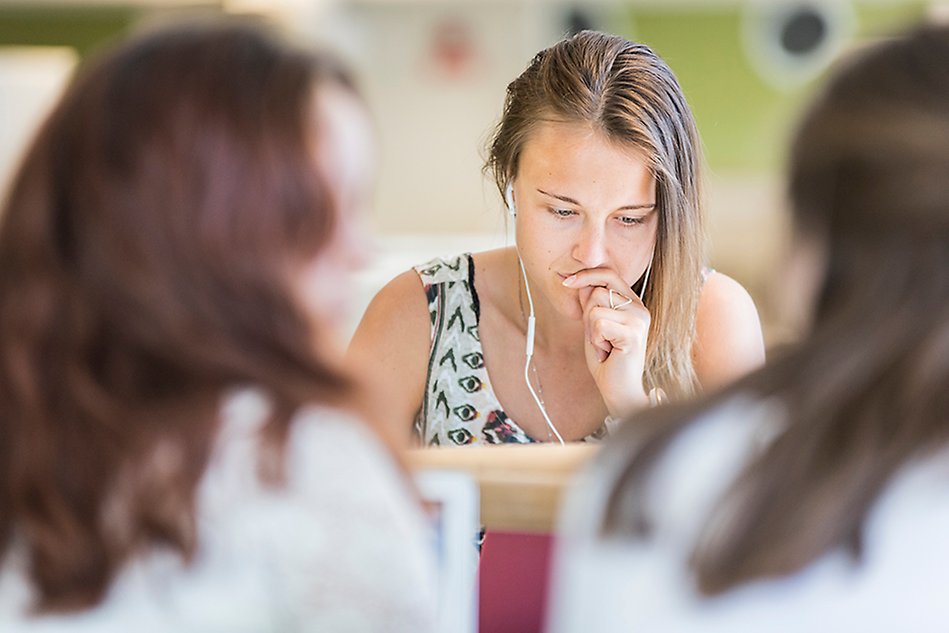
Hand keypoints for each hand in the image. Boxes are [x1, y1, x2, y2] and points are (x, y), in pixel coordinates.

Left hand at [563, 268, 649, 414]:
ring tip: (603, 345)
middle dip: (587, 314)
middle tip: (598, 337)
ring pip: (595, 307)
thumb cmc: (606, 359)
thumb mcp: (594, 326)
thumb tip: (582, 281)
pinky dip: (595, 340)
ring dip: (591, 330)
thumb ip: (591, 304)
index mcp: (633, 303)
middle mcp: (639, 308)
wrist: (618, 388)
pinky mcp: (633, 332)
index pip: (609, 274)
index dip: (586, 275)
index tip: (566, 282)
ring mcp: (638, 319)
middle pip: (598, 291)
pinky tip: (606, 352)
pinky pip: (598, 323)